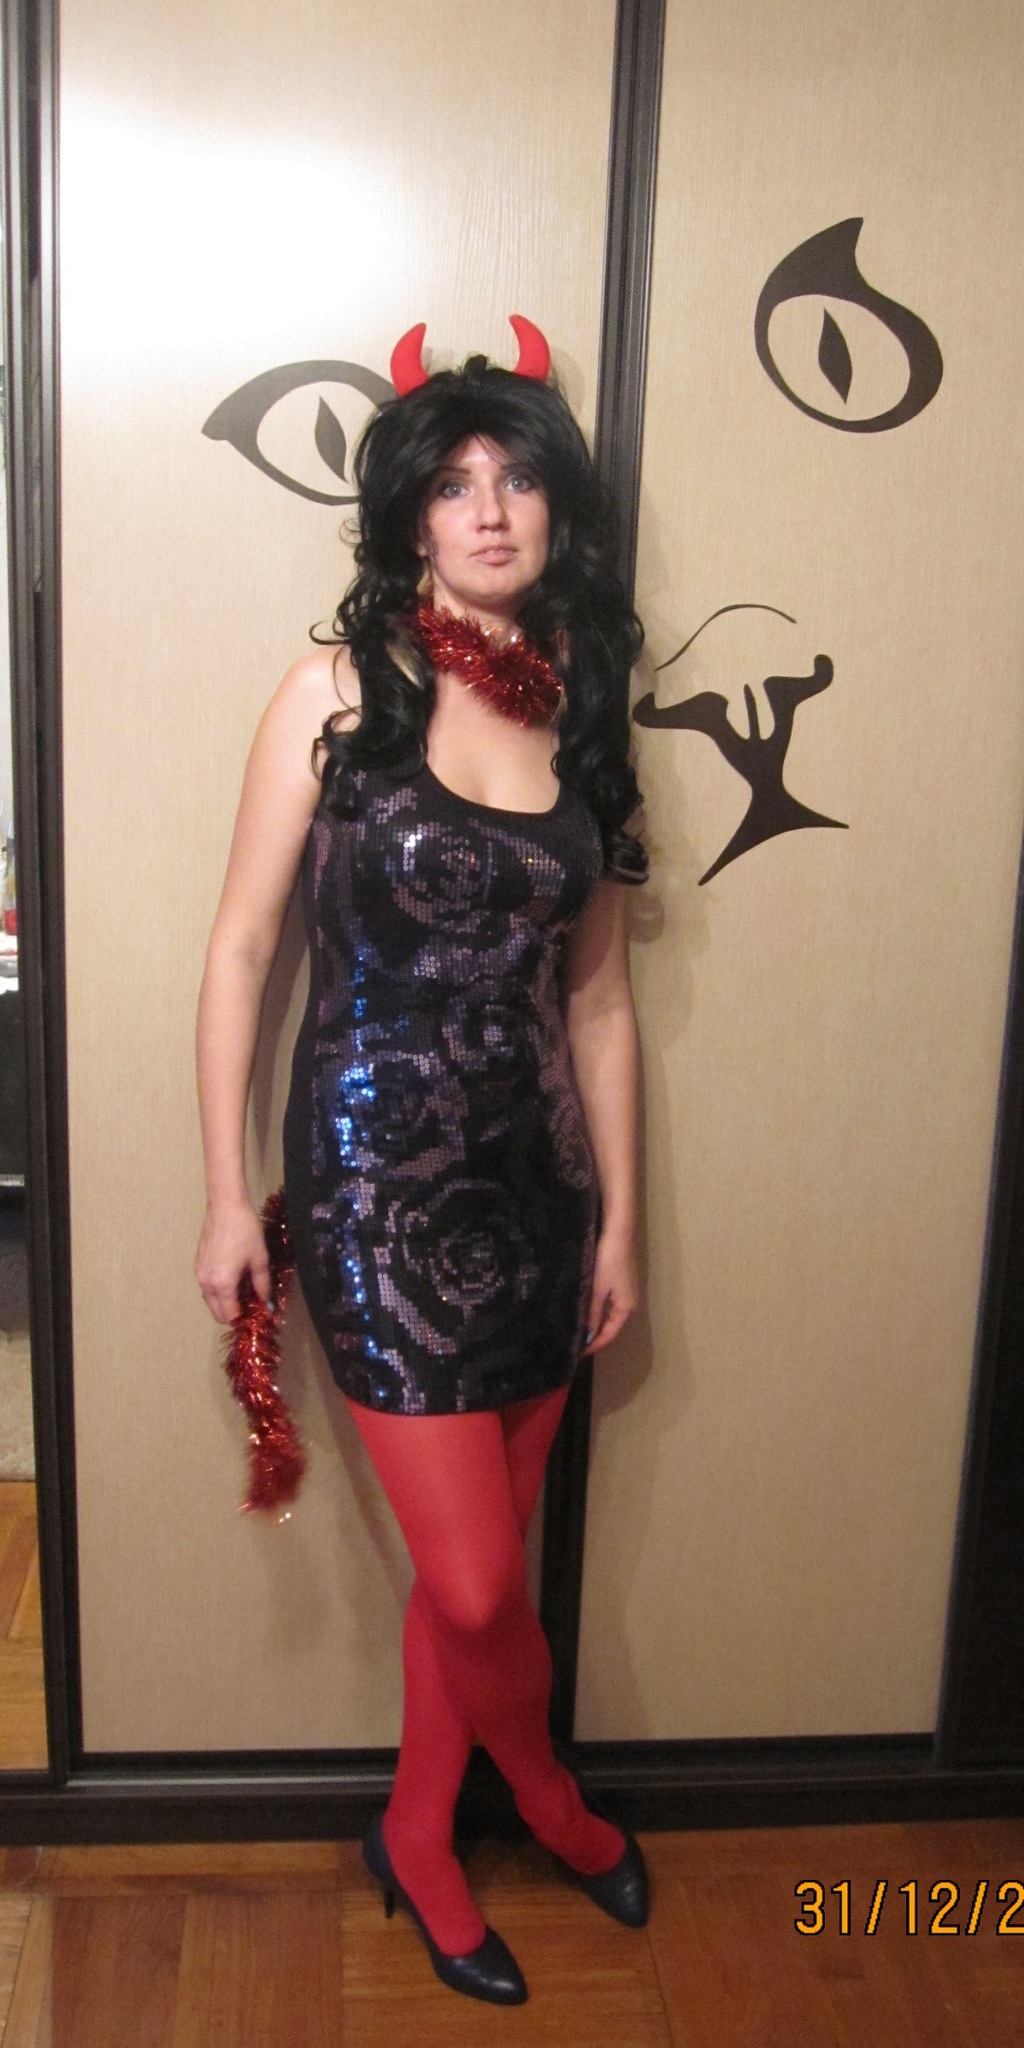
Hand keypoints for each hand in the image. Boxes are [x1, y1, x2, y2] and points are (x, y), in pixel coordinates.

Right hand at [195, 1198, 270, 1324]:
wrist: (226, 1207)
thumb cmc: (245, 1231)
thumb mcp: (259, 1259)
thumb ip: (262, 1286)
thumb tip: (268, 1305)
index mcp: (222, 1284)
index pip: (230, 1315)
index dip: (244, 1318)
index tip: (257, 1312)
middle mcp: (206, 1283)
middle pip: (217, 1313)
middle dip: (233, 1313)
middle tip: (250, 1304)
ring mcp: (199, 1274)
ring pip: (210, 1301)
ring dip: (224, 1302)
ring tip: (243, 1290)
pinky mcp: (197, 1265)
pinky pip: (207, 1288)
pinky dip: (218, 1291)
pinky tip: (232, 1280)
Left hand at [582, 1227, 638, 1355]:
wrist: (619, 1234)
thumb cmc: (608, 1261)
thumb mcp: (597, 1289)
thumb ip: (592, 1312)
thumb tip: (588, 1334)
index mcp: (626, 1307)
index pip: (609, 1334)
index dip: (594, 1344)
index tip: (579, 1353)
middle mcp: (630, 1302)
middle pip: (611, 1326)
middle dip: (595, 1336)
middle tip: (576, 1344)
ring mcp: (627, 1292)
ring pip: (610, 1315)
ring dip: (597, 1324)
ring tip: (579, 1331)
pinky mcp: (622, 1283)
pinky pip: (610, 1305)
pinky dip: (599, 1312)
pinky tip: (587, 1311)